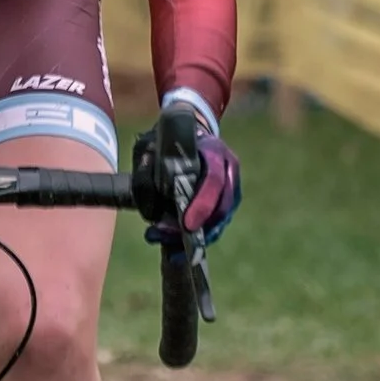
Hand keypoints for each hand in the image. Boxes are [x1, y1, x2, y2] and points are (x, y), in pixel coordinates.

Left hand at [132, 101, 239, 247]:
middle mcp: (228, 168)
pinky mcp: (227, 200)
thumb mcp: (152, 144)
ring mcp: (232, 185)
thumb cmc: (168, 141)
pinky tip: (180, 247)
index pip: (214, 179)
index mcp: (213, 151)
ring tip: (173, 247)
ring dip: (200, 237)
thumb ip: (147, 166)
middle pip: (223, 206)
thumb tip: (147, 200)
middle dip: (202, 228)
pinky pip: (218, 222)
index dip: (202, 204)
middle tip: (178, 244)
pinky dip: (201, 237)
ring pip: (222, 218)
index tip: (187, 225)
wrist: (188, 133)